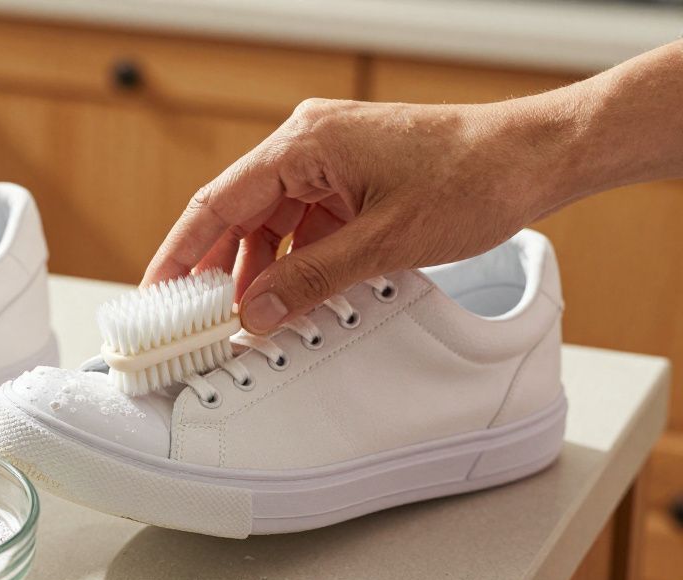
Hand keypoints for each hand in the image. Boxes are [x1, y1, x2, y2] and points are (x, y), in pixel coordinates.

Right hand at [142, 97, 564, 333]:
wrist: (536, 157)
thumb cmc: (474, 178)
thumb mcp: (384, 243)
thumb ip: (311, 281)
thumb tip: (255, 314)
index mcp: (305, 145)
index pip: (217, 203)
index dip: (180, 253)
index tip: (155, 295)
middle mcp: (308, 145)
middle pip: (238, 214)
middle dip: (216, 270)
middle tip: (190, 321)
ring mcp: (330, 160)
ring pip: (269, 223)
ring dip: (257, 271)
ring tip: (240, 320)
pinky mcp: (350, 178)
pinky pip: (302, 223)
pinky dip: (292, 262)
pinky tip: (288, 299)